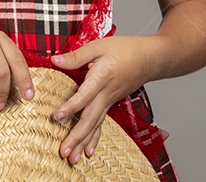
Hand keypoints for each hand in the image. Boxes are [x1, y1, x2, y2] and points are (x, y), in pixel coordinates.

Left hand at [50, 36, 154, 164]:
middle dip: (76, 137)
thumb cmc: (126, 49)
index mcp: (102, 77)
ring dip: (83, 143)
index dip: (71, 107)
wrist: (150, 58)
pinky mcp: (111, 104)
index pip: (85, 95)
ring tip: (72, 159)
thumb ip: (76, 56)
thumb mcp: (99, 46)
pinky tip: (89, 152)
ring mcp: (110, 101)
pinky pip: (102, 124)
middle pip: (90, 118)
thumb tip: (54, 60)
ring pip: (95, 125)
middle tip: (63, 151)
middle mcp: (106, 93)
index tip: (56, 116)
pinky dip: (94, 139)